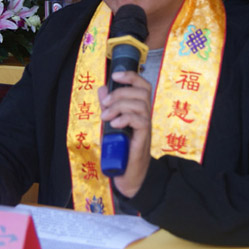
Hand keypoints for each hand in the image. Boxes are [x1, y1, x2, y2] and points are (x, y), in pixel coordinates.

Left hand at [98, 70, 152, 197]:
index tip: (115, 75)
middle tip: (105, 103)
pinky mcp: (144, 137)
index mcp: (138, 109)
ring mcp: (146, 126)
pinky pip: (140, 121)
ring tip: (106, 117)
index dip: (131, 76)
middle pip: (142, 92)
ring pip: (140, 104)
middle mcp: (145, 115)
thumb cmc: (120, 148)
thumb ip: (108, 106)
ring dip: (119, 107)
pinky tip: (114, 125)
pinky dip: (125, 118)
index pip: (143, 85)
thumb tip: (102, 88)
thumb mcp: (110, 123)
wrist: (127, 173)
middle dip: (120, 93)